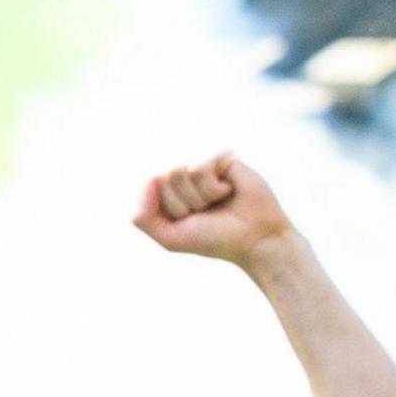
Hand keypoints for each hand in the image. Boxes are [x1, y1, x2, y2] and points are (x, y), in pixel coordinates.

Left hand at [133, 153, 292, 267]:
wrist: (253, 239)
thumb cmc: (213, 238)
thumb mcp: (170, 237)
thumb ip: (142, 217)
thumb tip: (148, 180)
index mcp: (166, 192)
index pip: (146, 186)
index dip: (166, 208)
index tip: (186, 219)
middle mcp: (182, 175)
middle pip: (159, 178)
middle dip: (180, 204)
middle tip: (204, 212)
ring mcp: (202, 164)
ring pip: (177, 171)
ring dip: (197, 196)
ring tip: (214, 202)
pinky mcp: (221, 157)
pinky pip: (199, 167)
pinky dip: (212, 187)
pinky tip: (227, 191)